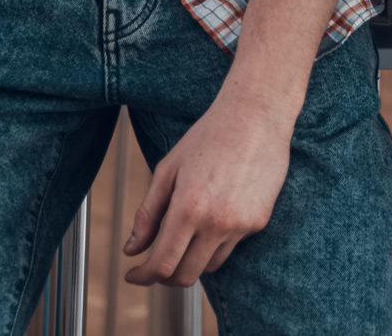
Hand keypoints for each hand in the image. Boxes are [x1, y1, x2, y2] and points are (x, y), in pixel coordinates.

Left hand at [123, 92, 290, 287]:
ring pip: (209, 266)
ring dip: (192, 260)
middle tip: (154, 265)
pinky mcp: (259, 221)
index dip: (143, 276)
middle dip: (164, 277)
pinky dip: (216, 241)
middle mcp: (217, 222)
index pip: (162, 263)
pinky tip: (216, 213)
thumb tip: (132, 250)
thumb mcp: (168, 170)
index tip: (133, 275)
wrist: (257, 115)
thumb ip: (147, 213)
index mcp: (188, 208)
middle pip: (185, 276)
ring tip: (187, 235)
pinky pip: (231, 246)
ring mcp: (241, 224)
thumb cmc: (208, 137)